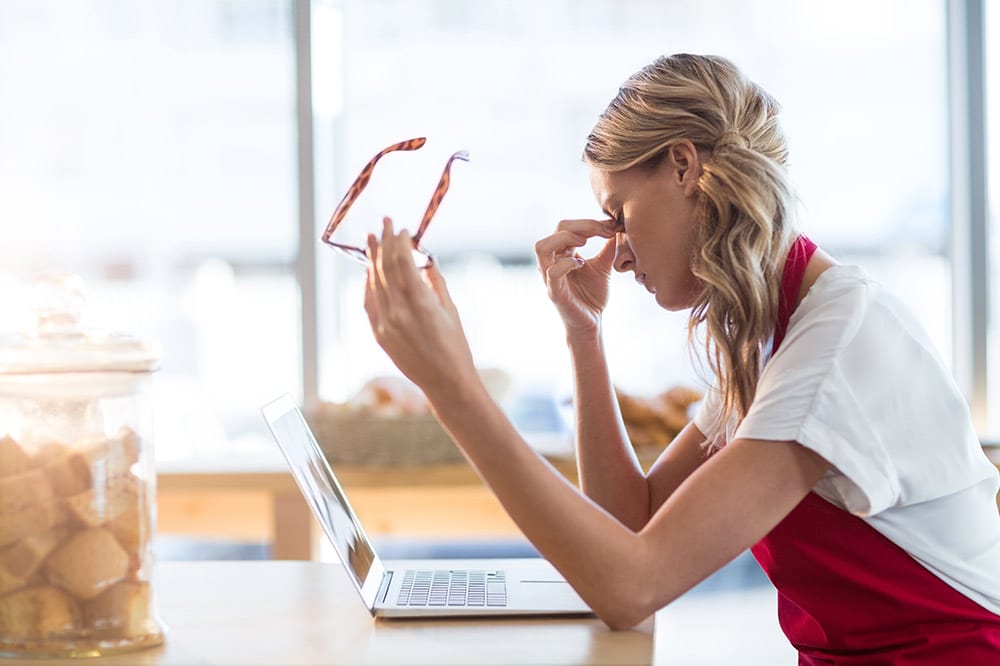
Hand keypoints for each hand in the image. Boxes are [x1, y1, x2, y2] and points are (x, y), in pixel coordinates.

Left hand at [363, 217, 479, 401]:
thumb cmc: (456, 346)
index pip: (403, 262)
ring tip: (372, 239)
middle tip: (385, 223)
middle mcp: (399, 312)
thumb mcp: (452, 311)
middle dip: (384, 242)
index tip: (403, 230)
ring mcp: (385, 324)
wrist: (446, 382)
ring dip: (372, 258)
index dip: (400, 242)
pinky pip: (368, 302)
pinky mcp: (379, 334)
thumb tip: (425, 260)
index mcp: (421, 304)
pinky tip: (369, 270)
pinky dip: (368, 283)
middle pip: (385, 268)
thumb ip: (436, 283)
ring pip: (373, 282)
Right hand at [534, 218, 617, 335]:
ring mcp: (550, 277)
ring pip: (542, 247)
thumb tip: (617, 227)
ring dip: (565, 239)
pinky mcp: (554, 292)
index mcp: (561, 253)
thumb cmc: (592, 296)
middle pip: (557, 229)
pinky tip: (581, 264)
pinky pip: (552, 272)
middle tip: (604, 231)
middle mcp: (552, 261)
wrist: (591, 323)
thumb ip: (608, 248)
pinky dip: (566, 263)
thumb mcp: (603, 267)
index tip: (613, 226)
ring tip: (585, 243)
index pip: (568, 227)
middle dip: (582, 226)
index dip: (590, 223)